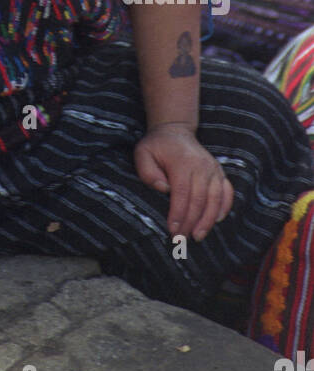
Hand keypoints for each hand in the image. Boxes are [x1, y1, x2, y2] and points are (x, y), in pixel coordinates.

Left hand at [134, 123, 233, 240]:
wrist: (175, 131)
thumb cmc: (157, 146)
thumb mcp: (143, 153)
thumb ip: (148, 172)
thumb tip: (163, 189)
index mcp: (182, 162)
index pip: (182, 193)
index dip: (178, 214)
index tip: (172, 230)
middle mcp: (202, 165)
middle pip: (199, 200)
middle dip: (191, 222)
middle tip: (181, 240)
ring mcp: (213, 168)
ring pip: (215, 199)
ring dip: (207, 220)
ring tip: (197, 236)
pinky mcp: (220, 172)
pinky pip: (227, 193)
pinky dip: (224, 208)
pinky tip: (216, 221)